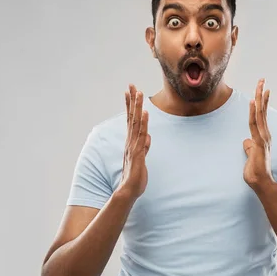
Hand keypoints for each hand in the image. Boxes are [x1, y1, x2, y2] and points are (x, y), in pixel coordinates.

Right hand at [117, 84, 150, 199]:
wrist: (128, 191)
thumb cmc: (135, 176)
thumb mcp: (142, 159)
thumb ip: (144, 147)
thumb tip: (148, 138)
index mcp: (131, 141)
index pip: (130, 119)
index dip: (130, 105)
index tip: (129, 91)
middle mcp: (130, 140)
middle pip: (131, 116)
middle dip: (132, 100)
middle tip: (131, 84)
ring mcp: (133, 145)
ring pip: (135, 122)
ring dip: (137, 107)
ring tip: (138, 92)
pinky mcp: (137, 152)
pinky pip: (141, 135)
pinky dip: (143, 123)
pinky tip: (145, 113)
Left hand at [243, 79, 274, 189]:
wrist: (261, 183)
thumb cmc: (255, 171)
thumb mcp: (250, 156)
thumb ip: (249, 147)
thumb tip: (246, 142)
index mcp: (262, 136)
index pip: (261, 115)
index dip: (262, 101)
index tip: (263, 88)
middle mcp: (265, 134)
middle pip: (262, 110)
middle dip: (261, 94)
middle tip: (262, 79)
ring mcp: (263, 137)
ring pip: (260, 114)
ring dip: (259, 98)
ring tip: (260, 84)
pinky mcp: (259, 142)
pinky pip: (255, 124)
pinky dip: (254, 112)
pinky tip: (253, 101)